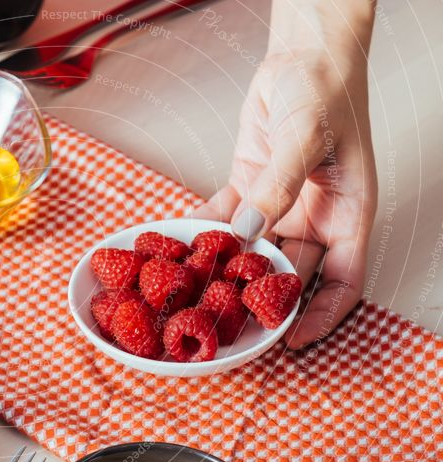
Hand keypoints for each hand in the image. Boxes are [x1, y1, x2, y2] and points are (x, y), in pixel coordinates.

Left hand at [193, 1, 376, 348]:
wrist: (301, 56)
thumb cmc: (325, 91)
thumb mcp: (307, 137)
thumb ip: (280, 185)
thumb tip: (250, 230)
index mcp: (347, 214)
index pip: (343, 281)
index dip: (321, 315)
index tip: (292, 340)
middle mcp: (314, 218)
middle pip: (291, 275)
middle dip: (262, 301)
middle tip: (227, 323)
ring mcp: (280, 206)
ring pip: (254, 252)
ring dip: (227, 271)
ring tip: (196, 293)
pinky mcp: (249, 189)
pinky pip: (225, 219)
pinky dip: (205, 233)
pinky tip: (180, 246)